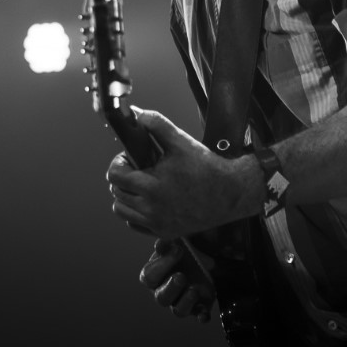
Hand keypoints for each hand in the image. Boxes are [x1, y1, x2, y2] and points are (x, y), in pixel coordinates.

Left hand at [104, 108, 258, 239]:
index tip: (129, 158)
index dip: (118, 163)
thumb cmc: (207, 168)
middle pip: (116, 192)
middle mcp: (153, 209)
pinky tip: (148, 199)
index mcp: (153, 186)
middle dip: (122, 177)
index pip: (115, 176)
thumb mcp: (182, 141)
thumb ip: (157, 125)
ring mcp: (158, 223)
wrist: (231, 193)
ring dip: (125, 195)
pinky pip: (134, 224)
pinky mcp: (164, 232)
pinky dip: (135, 212)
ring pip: (121, 210)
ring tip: (141, 184)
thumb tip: (137, 114)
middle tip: (137, 168)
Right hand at [140, 238, 214, 322]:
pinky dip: (202, 316)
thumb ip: (167, 245)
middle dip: (171, 288)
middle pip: (161, 298)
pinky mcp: (198, 307)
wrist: (204, 259)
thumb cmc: (183, 251)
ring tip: (194, 291)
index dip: (161, 265)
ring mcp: (182, 302)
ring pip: (178, 311)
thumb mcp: (175, 243)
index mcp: (155, 276)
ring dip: (185, 302)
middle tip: (181, 276)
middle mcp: (165, 292)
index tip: (178, 250)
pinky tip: (204, 315)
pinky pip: (199, 315)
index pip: (149, 277)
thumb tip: (160, 244)